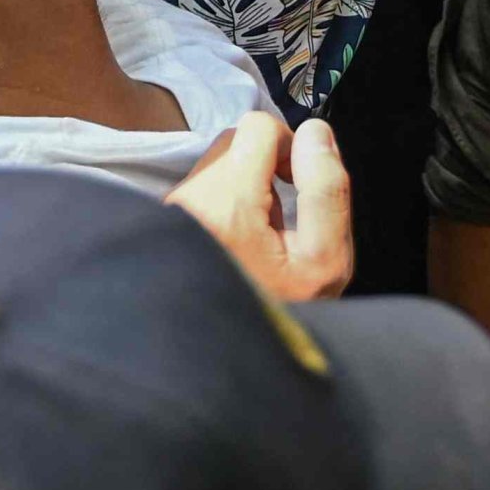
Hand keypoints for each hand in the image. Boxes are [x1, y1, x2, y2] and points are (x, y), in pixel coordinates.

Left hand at [166, 114, 352, 300]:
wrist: (222, 361)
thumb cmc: (281, 314)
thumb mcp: (324, 261)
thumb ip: (326, 191)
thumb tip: (314, 133)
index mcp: (226, 205)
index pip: (257, 127)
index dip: (289, 147)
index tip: (299, 186)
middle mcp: (187, 200)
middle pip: (235, 144)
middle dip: (266, 169)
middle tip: (282, 218)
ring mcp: (170, 211)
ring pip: (218, 167)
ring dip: (246, 188)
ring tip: (260, 238)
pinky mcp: (163, 222)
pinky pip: (202, 191)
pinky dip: (225, 206)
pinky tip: (237, 246)